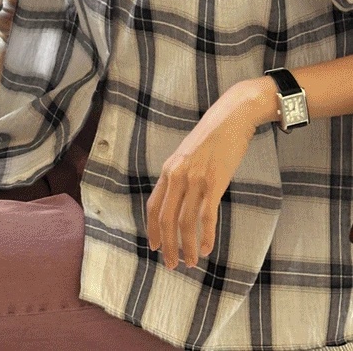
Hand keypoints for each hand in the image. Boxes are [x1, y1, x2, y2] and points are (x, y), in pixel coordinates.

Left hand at [146, 82, 257, 268]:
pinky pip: (206, 216)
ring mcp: (195, 179)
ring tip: (191, 263)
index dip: (152, 230)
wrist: (231, 118)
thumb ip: (180, 176)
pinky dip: (205, 236)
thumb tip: (178, 199)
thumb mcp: (187, 156)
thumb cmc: (211, 138)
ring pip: (185, 222)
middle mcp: (177, 176)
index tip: (154, 247)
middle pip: (166, 219)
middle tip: (172, 264)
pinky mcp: (214, 182)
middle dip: (167, 245)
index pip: (154, 206)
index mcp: (168, 170)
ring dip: (186, 246)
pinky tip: (206, 249)